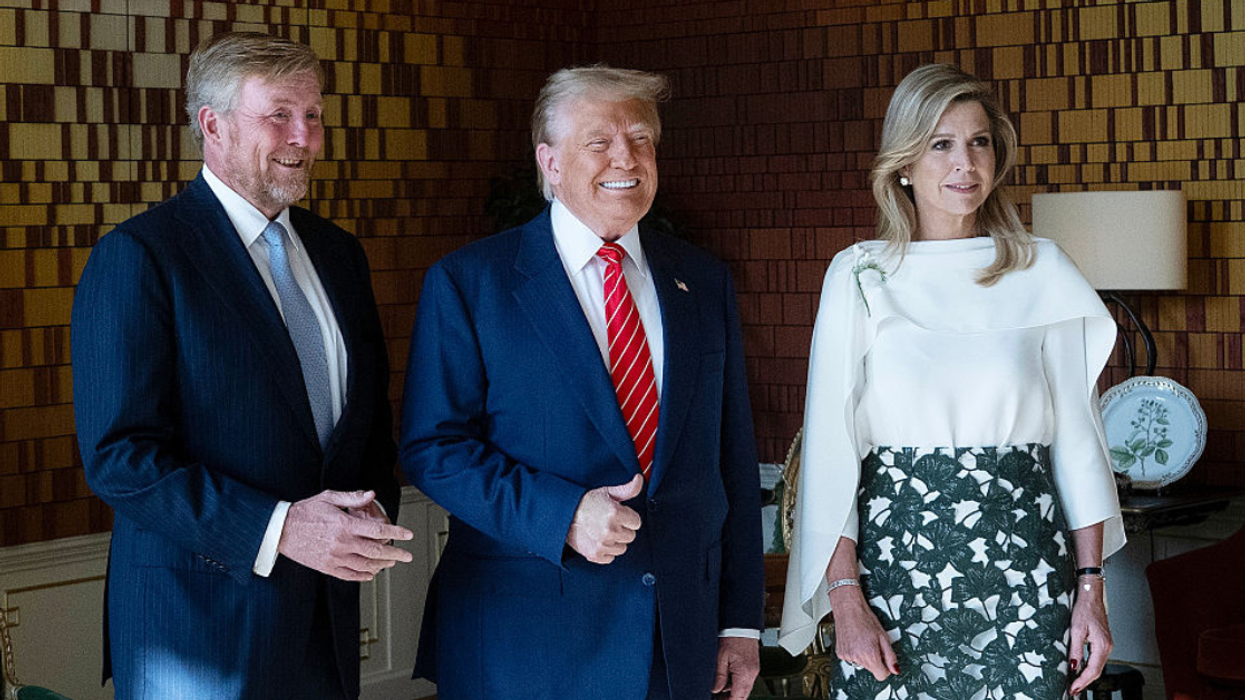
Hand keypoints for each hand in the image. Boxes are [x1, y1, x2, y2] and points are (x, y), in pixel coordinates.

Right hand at [278, 490, 413, 581]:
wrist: (281, 529)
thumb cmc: (304, 511)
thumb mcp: (329, 498)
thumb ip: (352, 497)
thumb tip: (371, 494)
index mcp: (344, 524)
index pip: (377, 530)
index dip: (396, 532)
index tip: (408, 535)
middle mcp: (341, 542)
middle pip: (375, 551)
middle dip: (395, 554)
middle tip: (407, 556)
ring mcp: (334, 557)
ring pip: (364, 566)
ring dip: (381, 565)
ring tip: (391, 563)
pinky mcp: (326, 567)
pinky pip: (349, 575)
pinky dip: (363, 576)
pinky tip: (371, 574)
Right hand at [565, 474, 642, 563]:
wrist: (564, 514)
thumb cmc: (586, 502)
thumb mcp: (607, 492)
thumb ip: (628, 489)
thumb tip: (640, 479)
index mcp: (615, 513)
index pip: (636, 522)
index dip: (627, 517)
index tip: (617, 515)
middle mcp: (609, 530)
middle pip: (630, 536)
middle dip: (622, 529)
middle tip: (609, 522)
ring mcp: (602, 544)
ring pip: (622, 548)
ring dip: (615, 541)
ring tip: (602, 531)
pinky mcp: (594, 554)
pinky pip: (610, 557)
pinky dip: (606, 551)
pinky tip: (598, 540)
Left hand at [711, 636, 758, 699]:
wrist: (742, 625)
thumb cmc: (732, 637)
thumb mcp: (720, 658)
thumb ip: (719, 676)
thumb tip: (715, 689)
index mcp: (744, 673)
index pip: (737, 697)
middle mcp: (751, 674)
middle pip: (743, 695)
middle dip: (731, 699)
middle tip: (718, 698)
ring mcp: (754, 670)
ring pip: (744, 689)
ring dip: (734, 692)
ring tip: (719, 691)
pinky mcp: (753, 666)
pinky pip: (746, 680)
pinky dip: (737, 684)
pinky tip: (727, 682)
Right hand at [829, 586, 898, 680]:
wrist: (848, 609)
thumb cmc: (865, 619)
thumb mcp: (884, 637)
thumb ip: (891, 656)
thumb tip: (895, 669)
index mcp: (870, 654)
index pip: (881, 675)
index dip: (885, 668)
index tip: (885, 660)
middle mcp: (857, 658)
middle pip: (871, 669)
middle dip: (875, 660)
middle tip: (873, 644)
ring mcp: (847, 656)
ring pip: (861, 664)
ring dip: (864, 656)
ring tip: (863, 641)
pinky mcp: (840, 653)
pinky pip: (851, 659)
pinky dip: (854, 652)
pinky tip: (855, 641)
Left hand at [1068, 578, 1112, 694]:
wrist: (1091, 596)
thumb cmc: (1084, 609)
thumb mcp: (1076, 630)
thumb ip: (1075, 650)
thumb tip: (1073, 666)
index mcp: (1102, 646)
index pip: (1093, 670)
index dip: (1083, 681)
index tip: (1074, 688)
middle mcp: (1107, 647)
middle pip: (1097, 671)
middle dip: (1085, 682)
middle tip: (1073, 690)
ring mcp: (1106, 645)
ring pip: (1098, 666)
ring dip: (1087, 676)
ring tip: (1075, 684)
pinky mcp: (1103, 642)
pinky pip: (1097, 659)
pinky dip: (1090, 667)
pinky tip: (1081, 670)